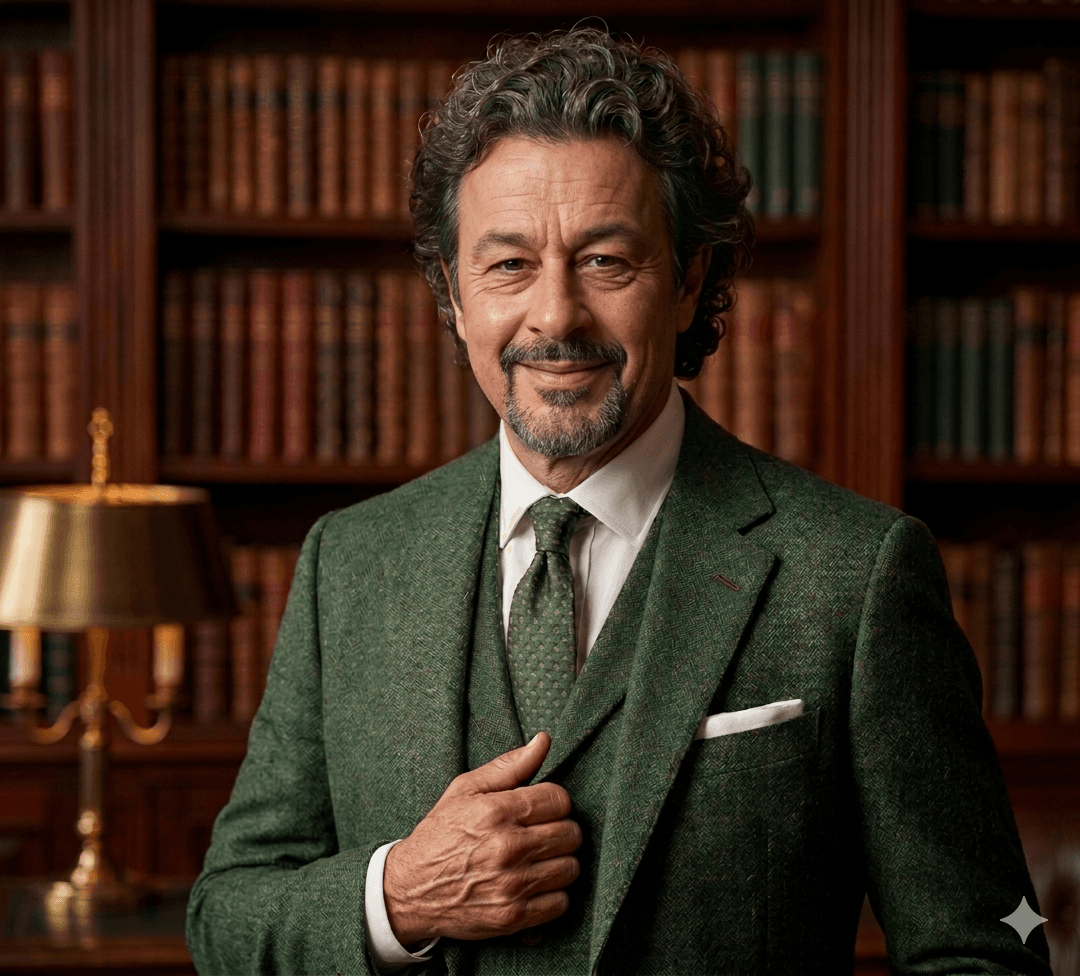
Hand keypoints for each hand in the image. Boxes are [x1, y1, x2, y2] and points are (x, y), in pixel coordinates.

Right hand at [382, 731, 581, 944]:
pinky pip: (561, 902)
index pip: (559, 800)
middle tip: (542, 833)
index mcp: (496, 811)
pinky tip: (535, 883)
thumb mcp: (465, 789)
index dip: (555, 802)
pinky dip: (553, 894)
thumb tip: (542, 741)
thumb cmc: (439, 834)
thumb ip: (508, 766)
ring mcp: (512, 885)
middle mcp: (507, 847)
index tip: (543, 808)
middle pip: (570, 833)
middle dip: (561, 829)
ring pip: (570, 868)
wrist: (410, 890)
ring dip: (560, 862)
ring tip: (540, 858)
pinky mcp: (513, 917)